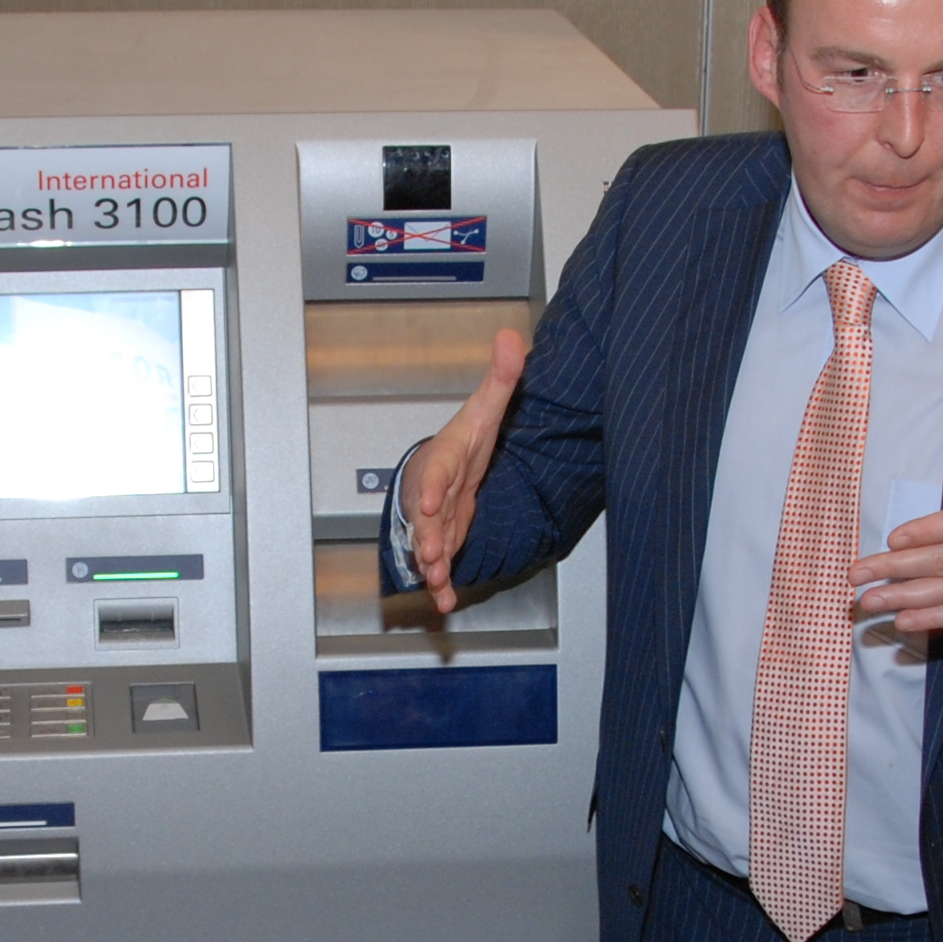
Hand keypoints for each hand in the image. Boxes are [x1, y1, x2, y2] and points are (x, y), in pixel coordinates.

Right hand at [405, 327, 531, 607]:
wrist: (441, 467)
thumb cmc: (462, 442)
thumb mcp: (486, 408)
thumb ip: (502, 377)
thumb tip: (514, 338)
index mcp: (447, 460)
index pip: (438, 471)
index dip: (433, 487)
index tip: (433, 501)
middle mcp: (436, 493)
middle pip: (428, 517)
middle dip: (428, 535)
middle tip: (431, 552)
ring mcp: (436, 520)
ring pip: (429, 544)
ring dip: (432, 564)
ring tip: (437, 580)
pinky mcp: (443, 541)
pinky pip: (439, 566)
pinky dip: (441, 586)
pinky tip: (446, 603)